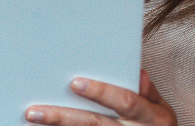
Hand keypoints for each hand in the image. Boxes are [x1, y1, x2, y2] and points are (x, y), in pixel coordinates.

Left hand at [24, 71, 174, 125]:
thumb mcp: (162, 111)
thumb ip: (149, 93)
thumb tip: (138, 73)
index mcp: (152, 117)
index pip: (125, 102)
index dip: (101, 92)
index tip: (75, 83)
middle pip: (94, 124)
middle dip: (63, 116)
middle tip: (35, 111)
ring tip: (32, 119)